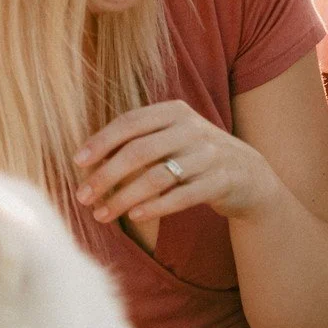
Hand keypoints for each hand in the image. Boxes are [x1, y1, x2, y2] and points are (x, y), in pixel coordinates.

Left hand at [74, 101, 279, 222]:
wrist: (249, 174)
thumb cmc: (195, 156)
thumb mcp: (172, 137)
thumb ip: (137, 140)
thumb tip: (86, 160)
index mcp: (175, 111)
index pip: (130, 122)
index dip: (101, 142)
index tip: (78, 163)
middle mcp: (192, 129)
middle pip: (139, 151)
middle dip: (106, 176)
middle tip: (83, 197)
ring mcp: (209, 155)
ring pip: (157, 177)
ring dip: (124, 198)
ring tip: (102, 214)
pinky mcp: (221, 181)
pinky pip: (182, 196)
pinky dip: (155, 207)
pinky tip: (135, 216)